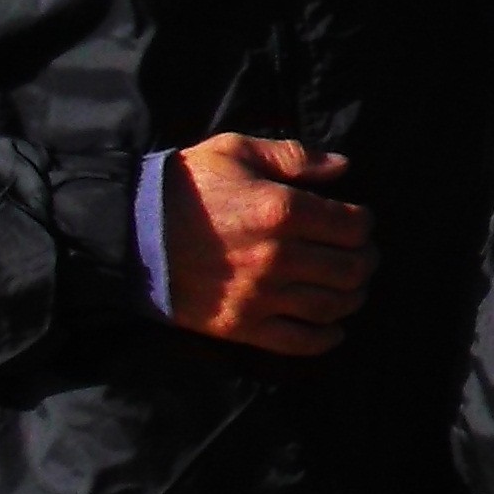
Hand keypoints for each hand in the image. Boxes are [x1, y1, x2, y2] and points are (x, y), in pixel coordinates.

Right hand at [158, 136, 371, 357]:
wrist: (127, 233)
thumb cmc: (185, 186)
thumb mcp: (237, 151)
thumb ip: (295, 157)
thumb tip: (344, 167)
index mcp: (282, 210)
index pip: (354, 226)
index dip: (364, 225)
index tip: (358, 224)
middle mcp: (277, 257)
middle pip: (351, 268)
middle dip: (366, 262)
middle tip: (362, 257)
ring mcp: (259, 296)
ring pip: (331, 306)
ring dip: (352, 298)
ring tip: (352, 289)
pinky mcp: (240, 326)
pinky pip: (297, 342)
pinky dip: (325, 339)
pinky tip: (333, 329)